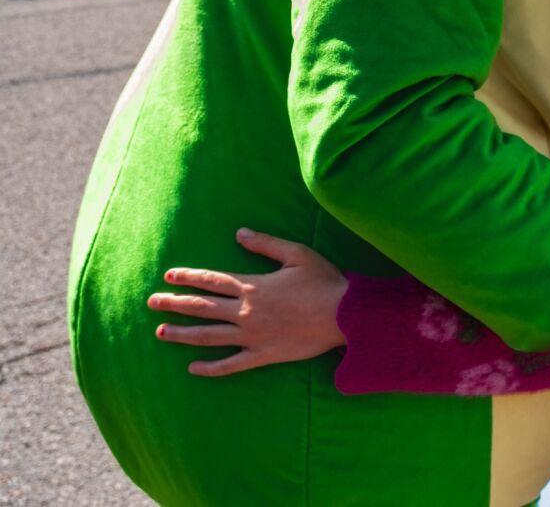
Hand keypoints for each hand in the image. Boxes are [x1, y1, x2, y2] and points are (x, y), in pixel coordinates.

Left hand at [148, 228, 346, 376]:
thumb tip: (240, 234)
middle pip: (202, 307)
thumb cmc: (324, 282)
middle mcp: (246, 311)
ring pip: (208, 336)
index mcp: (253, 286)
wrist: (344, 315)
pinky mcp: (263, 354)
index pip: (212, 280)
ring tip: (161, 332)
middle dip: (174, 303)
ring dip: (182, 334)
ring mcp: (252, 335)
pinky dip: (210, 368)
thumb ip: (266, 244)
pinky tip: (193, 368)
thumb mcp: (297, 254)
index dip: (189, 277)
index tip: (168, 276)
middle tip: (152, 303)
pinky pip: (231, 364)